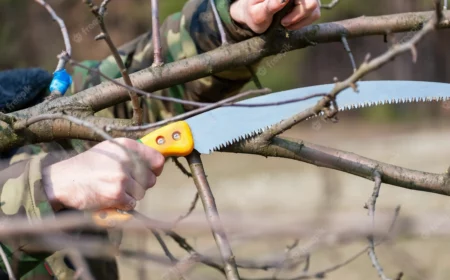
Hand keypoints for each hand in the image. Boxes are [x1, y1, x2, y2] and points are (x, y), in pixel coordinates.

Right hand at [43, 138, 164, 210]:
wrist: (63, 180)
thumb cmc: (88, 165)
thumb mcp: (110, 149)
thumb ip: (132, 153)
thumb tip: (157, 162)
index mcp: (127, 146)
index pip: (157, 159)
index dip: (156, 169)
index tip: (152, 172)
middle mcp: (126, 159)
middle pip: (151, 179)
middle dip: (140, 184)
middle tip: (123, 183)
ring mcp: (122, 177)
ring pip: (141, 193)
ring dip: (130, 195)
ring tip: (112, 188)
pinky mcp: (117, 194)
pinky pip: (131, 203)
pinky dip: (122, 204)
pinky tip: (109, 196)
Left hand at [230, 0, 319, 33]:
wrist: (255, 15)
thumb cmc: (254, 14)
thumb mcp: (257, 13)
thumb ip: (270, 5)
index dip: (297, 10)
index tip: (283, 20)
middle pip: (311, 2)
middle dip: (298, 15)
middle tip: (283, 22)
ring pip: (314, 7)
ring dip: (300, 20)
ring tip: (285, 23)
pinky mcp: (309, 2)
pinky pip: (315, 13)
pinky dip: (303, 22)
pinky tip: (291, 22)